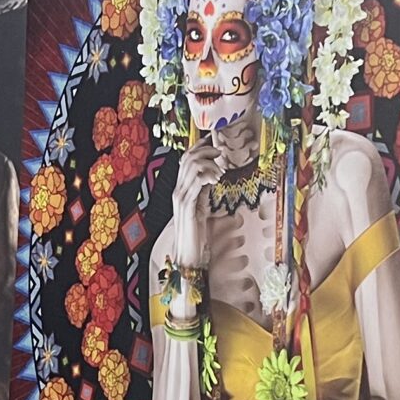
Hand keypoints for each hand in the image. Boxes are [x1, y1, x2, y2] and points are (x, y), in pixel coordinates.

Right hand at [162, 134, 228, 258]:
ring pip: (192, 166)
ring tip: (220, 170)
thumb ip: (203, 192)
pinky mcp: (187, 205)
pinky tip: (216, 178)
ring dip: (209, 163)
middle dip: (206, 151)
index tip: (213, 142)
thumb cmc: (197, 236)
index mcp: (181, 190)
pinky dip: (208, 175)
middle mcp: (178, 191)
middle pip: (188, 158)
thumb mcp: (201, 208)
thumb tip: (212, 177)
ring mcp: (181, 197)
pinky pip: (196, 181)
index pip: (186, 160)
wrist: (188, 257)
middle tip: (220, 153)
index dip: (199, 147)